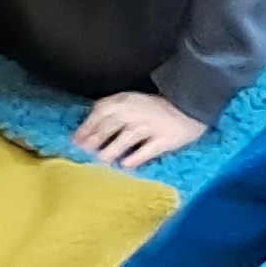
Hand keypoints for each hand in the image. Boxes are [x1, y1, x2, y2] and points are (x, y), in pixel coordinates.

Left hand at [73, 92, 203, 172]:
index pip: (101, 112)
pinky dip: (137, 157)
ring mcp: (151, 126)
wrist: (190, 106)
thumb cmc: (154, 108)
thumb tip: (84, 133)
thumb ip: (109, 112)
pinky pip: (149, 149)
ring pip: (127, 138)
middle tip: (84, 153)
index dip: (87, 127)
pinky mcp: (166, 140)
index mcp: (124, 102)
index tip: (75, 142)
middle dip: (95, 140)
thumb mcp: (130, 102)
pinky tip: (126, 165)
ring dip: (112, 150)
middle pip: (111, 125)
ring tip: (101, 161)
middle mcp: (135, 113)